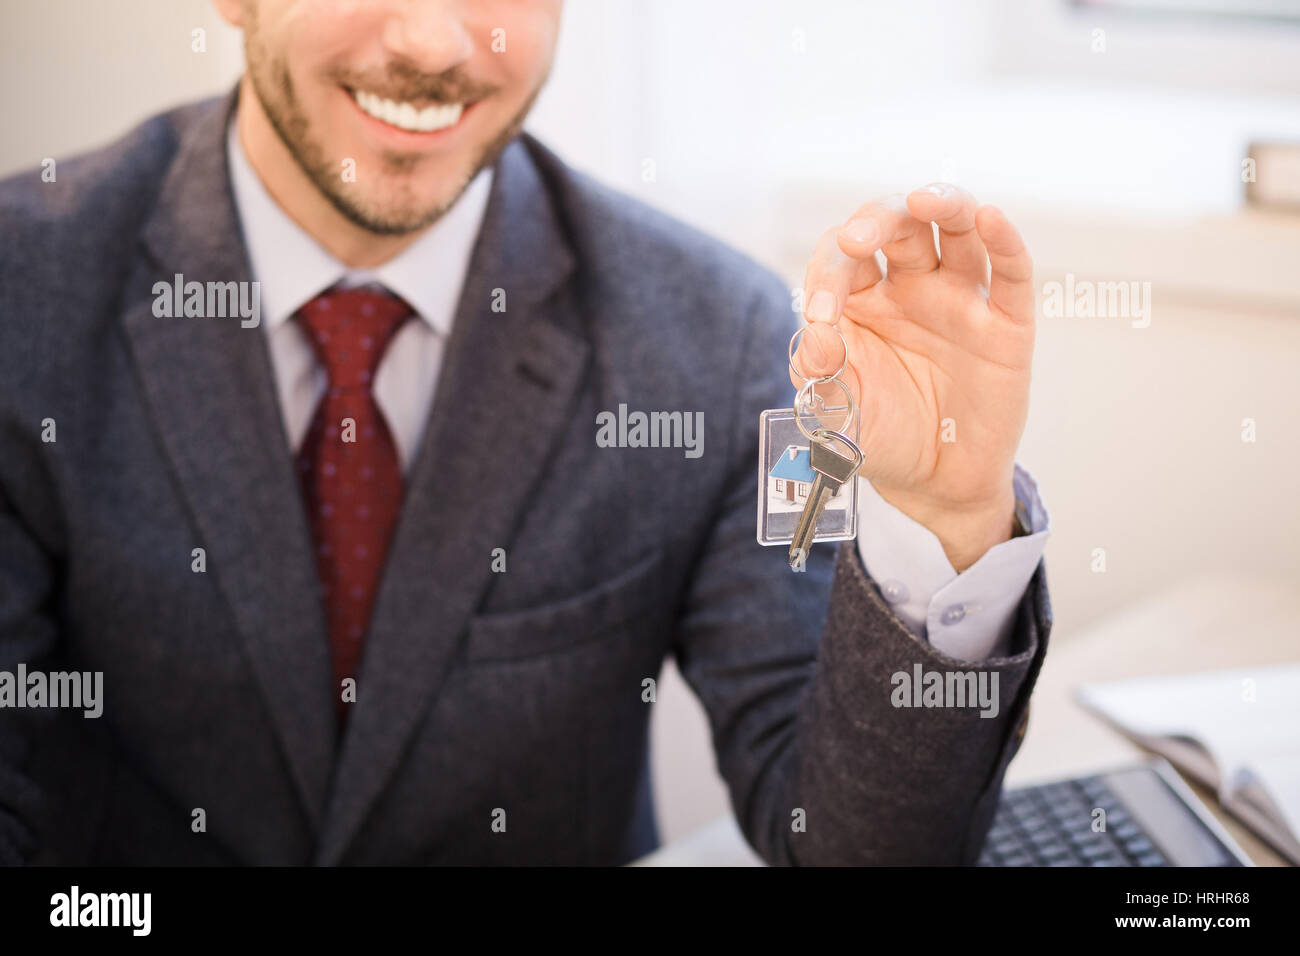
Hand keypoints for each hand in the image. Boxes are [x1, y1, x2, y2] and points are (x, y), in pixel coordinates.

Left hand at [792, 184, 1033, 571]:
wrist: (933, 483)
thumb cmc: (880, 436)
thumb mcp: (836, 411)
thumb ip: (818, 372)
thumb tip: (814, 332)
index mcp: (860, 301)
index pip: (841, 259)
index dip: (828, 273)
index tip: (821, 315)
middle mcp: (909, 289)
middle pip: (897, 226)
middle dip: (875, 222)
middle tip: (857, 239)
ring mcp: (958, 300)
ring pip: (956, 229)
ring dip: (942, 204)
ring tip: (924, 199)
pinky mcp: (1004, 323)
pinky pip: (1010, 272)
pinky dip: (1004, 240)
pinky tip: (989, 218)